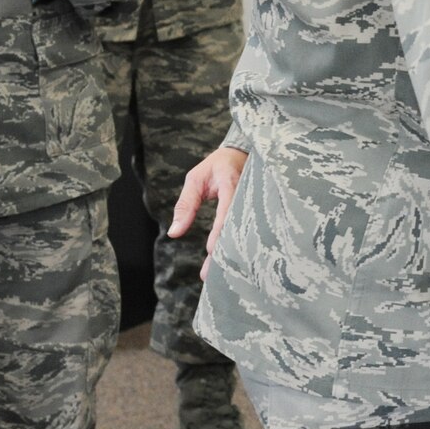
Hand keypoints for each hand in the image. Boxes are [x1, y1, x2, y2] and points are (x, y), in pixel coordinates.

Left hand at [169, 146, 248, 280]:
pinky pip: (246, 230)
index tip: (211, 249)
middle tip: (209, 274)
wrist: (243, 153)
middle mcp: (247, 194)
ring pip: (243, 232)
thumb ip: (186, 205)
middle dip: (223, 251)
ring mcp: (253, 202)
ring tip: (216, 275)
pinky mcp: (255, 210)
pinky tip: (229, 263)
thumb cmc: (216, 166)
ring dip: (229, 254)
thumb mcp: (195, 180)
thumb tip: (174, 233)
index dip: (220, 228)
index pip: (227, 208)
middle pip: (236, 226)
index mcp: (232, 182)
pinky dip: (236, 247)